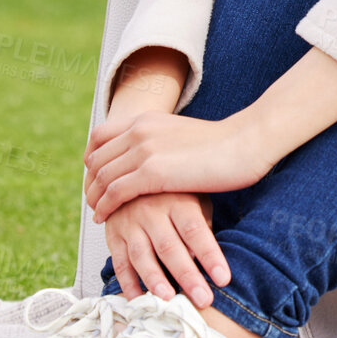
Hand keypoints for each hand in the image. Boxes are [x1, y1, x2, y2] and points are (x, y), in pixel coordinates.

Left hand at [83, 110, 273, 221]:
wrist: (246, 142)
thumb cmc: (224, 144)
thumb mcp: (182, 134)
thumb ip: (162, 141)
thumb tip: (155, 155)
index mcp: (146, 119)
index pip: (99, 137)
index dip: (91, 159)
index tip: (94, 178)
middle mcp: (139, 130)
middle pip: (95, 159)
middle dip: (90, 182)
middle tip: (93, 200)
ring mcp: (145, 150)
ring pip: (101, 177)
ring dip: (94, 198)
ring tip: (96, 212)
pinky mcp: (153, 173)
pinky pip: (114, 193)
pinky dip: (104, 207)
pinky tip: (104, 218)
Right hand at [105, 191, 226, 309]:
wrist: (128, 178)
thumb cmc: (171, 193)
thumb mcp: (193, 198)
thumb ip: (201, 224)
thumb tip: (200, 258)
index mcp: (178, 201)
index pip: (195, 230)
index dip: (209, 255)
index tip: (223, 279)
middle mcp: (152, 211)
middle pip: (170, 247)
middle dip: (187, 276)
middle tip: (203, 299)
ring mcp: (130, 223)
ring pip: (141, 255)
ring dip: (154, 280)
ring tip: (168, 300)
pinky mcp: (113, 235)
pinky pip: (119, 262)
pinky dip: (127, 283)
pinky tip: (138, 300)